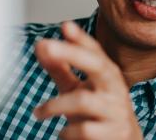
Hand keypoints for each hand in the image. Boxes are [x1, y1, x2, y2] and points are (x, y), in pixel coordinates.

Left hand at [33, 21, 142, 139]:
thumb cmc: (96, 112)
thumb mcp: (78, 88)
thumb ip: (60, 69)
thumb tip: (40, 45)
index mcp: (107, 73)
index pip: (95, 51)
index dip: (80, 38)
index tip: (65, 26)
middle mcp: (115, 87)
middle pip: (97, 65)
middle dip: (72, 54)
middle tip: (46, 47)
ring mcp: (116, 110)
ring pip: (83, 100)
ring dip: (54, 106)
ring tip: (39, 113)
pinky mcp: (114, 133)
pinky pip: (84, 130)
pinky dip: (67, 132)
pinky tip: (63, 133)